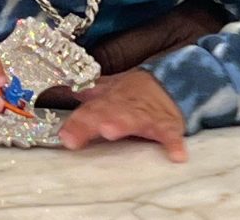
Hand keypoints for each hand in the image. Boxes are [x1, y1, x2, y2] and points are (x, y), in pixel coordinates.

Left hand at [59, 69, 187, 162]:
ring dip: (124, 123)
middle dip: (99, 119)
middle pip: (109, 112)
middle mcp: (125, 106)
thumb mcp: (108, 90)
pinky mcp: (168, 126)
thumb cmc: (131, 94)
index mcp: (109, 100)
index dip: (79, 122)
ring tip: (111, 130)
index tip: (67, 137)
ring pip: (135, 118)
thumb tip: (63, 92)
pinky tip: (175, 155)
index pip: (90, 110)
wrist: (166, 85)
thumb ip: (87, 96)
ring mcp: (148, 115)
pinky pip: (171, 134)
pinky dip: (174, 142)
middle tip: (90, 127)